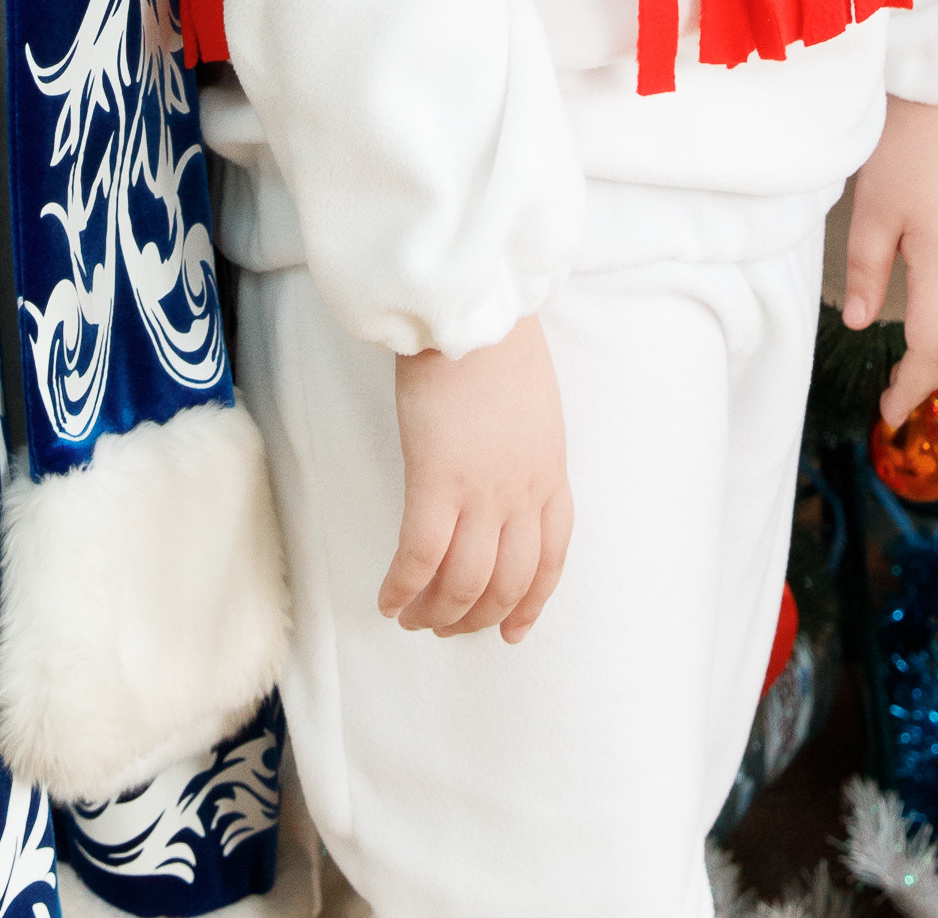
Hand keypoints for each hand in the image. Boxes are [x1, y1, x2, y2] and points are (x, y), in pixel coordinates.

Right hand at [381, 314, 572, 642]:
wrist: (477, 308)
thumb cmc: (499, 341)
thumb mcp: (536, 406)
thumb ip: (527, 449)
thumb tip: (505, 477)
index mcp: (550, 472)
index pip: (550, 559)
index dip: (531, 603)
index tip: (512, 630)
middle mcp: (522, 492)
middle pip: (507, 582)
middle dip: (477, 616)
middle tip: (448, 627)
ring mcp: (482, 490)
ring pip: (465, 581)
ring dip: (438, 612)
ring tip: (414, 620)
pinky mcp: (436, 479)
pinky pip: (420, 556)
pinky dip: (404, 588)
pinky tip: (387, 601)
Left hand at [841, 96, 937, 430]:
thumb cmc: (903, 146)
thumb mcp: (871, 212)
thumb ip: (866, 273)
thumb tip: (864, 321)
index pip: (933, 350)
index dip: (912, 386)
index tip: (889, 412)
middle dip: (928, 377)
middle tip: (896, 400)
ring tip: (911, 371)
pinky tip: (934, 322)